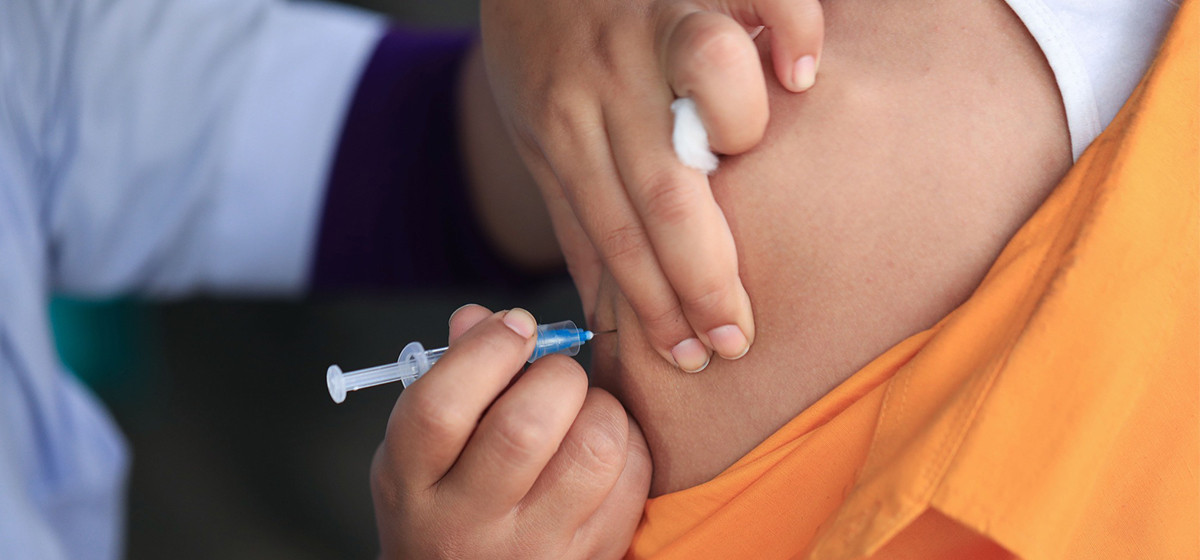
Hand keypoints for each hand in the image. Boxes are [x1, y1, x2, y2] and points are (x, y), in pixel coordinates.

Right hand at [371, 305, 651, 558]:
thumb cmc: (447, 503)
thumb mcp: (421, 453)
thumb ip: (448, 381)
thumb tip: (481, 318)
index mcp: (412, 485)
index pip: (440, 408)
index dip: (487, 350)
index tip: (516, 326)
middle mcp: (467, 525)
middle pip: (524, 427)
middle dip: (555, 374)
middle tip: (554, 373)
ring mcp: (534, 549)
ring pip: (593, 449)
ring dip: (600, 407)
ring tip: (581, 411)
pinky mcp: (592, 556)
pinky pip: (632, 478)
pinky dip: (627, 442)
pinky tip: (601, 447)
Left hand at [480, 0, 823, 371]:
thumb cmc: (541, 57)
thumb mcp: (536, 139)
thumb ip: (577, 216)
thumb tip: (604, 313)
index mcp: (564, 128)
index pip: (614, 235)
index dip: (656, 306)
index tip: (692, 356)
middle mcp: (607, 79)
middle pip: (665, 190)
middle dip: (705, 279)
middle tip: (737, 337)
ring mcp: (652, 21)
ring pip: (707, 74)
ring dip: (737, 126)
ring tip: (746, 156)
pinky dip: (793, 31)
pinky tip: (799, 75)